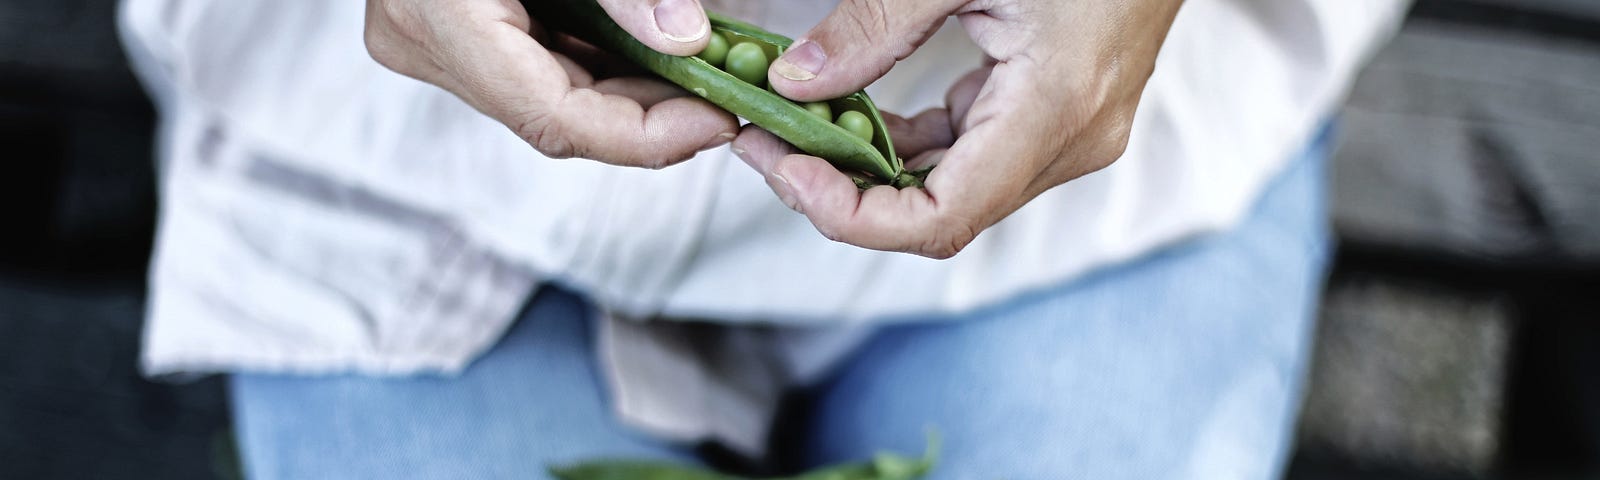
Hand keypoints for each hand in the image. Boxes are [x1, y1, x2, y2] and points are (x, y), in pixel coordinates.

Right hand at [364, 0, 738, 166]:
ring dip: (629, 92)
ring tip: (700, 76)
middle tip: (724, 96)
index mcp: (438, 13)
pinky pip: (535, 65)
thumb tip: (688, 39)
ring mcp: (430, 38)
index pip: (552, 118)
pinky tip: (654, 56)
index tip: (715, 123)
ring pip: (548, 97)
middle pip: (554, 116)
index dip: (643, 136)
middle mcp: (422, 40)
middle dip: (648, 115)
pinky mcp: (447, 28)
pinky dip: (598, 63)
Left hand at [733, 0, 1184, 257]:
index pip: (939, 220)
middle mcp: (1072, 141)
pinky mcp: (1060, 115)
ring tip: (795, 129)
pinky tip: (858, 112)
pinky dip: (910, 144)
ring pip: (953, 191)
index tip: (786, 170)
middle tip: (766, 146)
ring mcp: (1071, 133)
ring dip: (872, 171)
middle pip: (941, 215)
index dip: (852, 217)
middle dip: (844, 193)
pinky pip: (972, 155)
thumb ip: (875, 26)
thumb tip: (794, 82)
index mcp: (1056, 110)